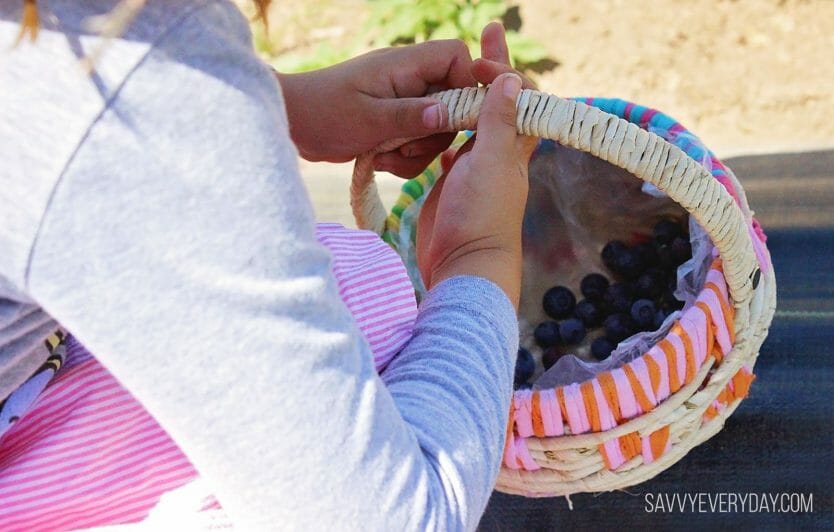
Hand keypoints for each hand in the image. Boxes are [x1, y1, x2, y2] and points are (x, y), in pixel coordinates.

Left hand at [276, 40, 475, 177]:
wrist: (292, 124)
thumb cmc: (324, 113)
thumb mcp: (368, 119)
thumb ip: (409, 116)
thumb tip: (446, 115)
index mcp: (405, 65)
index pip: (456, 57)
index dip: (467, 84)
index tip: (453, 119)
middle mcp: (409, 79)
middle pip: (454, 102)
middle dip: (434, 135)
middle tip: (405, 148)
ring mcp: (404, 102)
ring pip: (437, 129)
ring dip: (416, 152)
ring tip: (385, 155)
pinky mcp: (397, 124)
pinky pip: (418, 144)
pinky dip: (404, 159)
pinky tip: (380, 160)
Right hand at [417, 24, 537, 307]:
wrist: (462, 266)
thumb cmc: (480, 217)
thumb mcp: (491, 163)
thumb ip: (498, 122)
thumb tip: (512, 78)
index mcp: (514, 146)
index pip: (521, 97)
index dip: (507, 71)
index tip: (485, 55)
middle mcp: (498, 153)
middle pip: (498, 101)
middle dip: (492, 67)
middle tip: (488, 29)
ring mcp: (475, 169)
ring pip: (475, 122)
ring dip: (468, 94)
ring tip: (459, 67)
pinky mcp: (452, 183)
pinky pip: (452, 148)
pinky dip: (447, 130)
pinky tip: (438, 121)